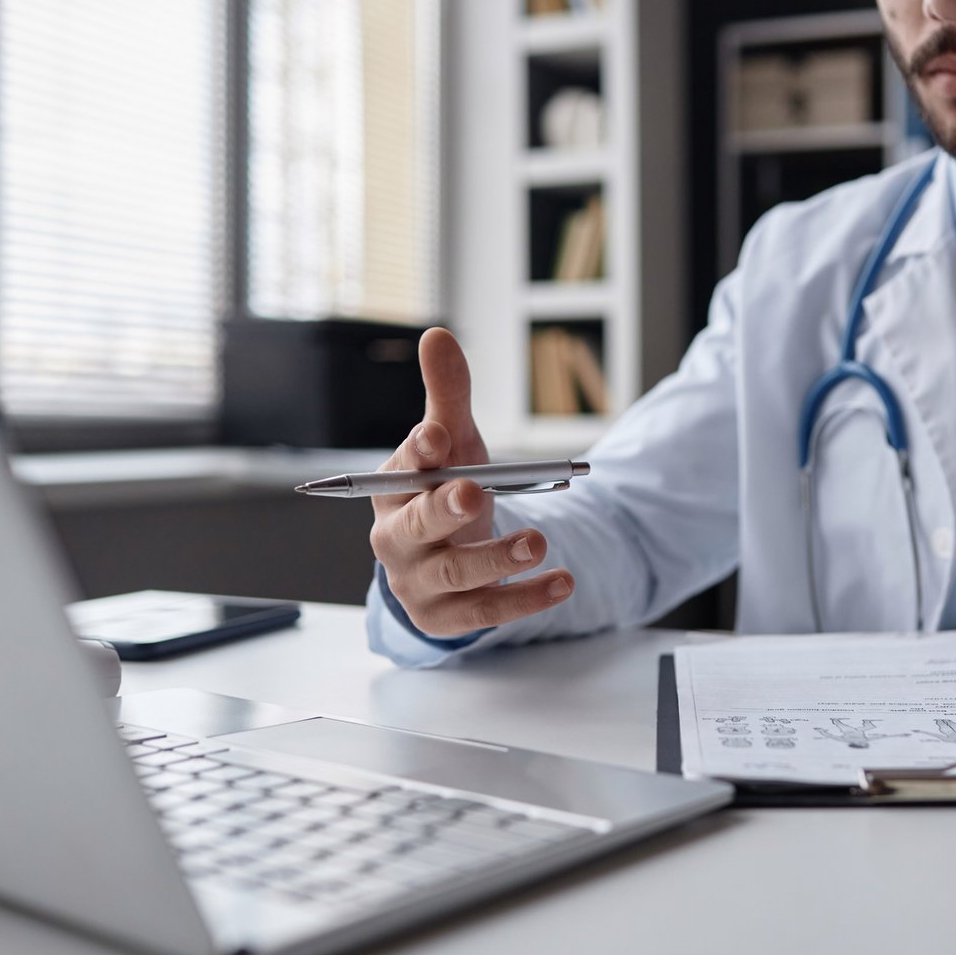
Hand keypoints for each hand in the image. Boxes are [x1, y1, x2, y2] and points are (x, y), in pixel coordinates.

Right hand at [369, 328, 573, 636]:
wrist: (440, 563)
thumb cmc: (445, 490)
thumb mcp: (454, 443)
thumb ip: (448, 395)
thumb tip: (437, 335)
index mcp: (392, 490)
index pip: (400, 472)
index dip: (417, 455)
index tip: (438, 437)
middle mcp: (396, 539)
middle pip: (416, 526)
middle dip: (444, 508)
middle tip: (475, 492)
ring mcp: (419, 583)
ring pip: (455, 573)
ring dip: (497, 558)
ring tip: (538, 541)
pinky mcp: (447, 619)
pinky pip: (487, 612)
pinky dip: (526, 599)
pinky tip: (563, 583)